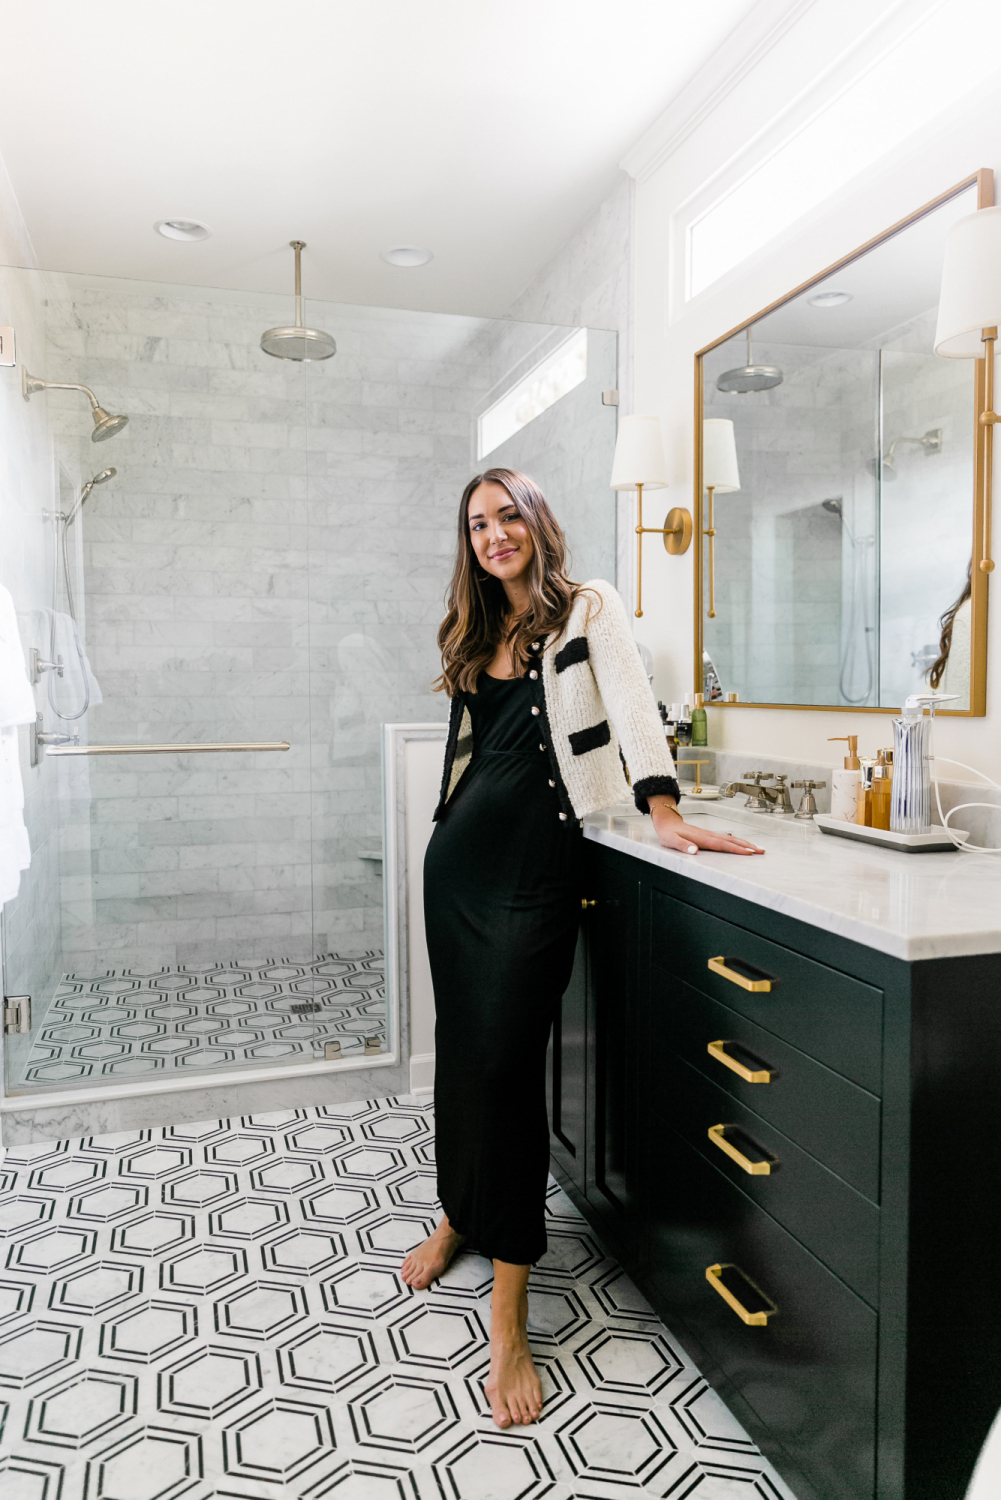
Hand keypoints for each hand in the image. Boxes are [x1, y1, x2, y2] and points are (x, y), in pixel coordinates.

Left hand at [649, 800, 763, 856]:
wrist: (667, 821)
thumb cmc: (668, 832)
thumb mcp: (671, 840)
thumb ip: (683, 845)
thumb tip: (694, 851)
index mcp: (701, 838)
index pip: (722, 844)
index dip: (736, 849)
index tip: (748, 852)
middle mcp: (708, 835)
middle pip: (731, 841)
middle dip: (747, 846)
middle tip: (761, 851)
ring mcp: (710, 835)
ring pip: (731, 839)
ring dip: (745, 844)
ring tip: (758, 849)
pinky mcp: (709, 836)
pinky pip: (726, 839)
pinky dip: (737, 842)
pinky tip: (743, 845)